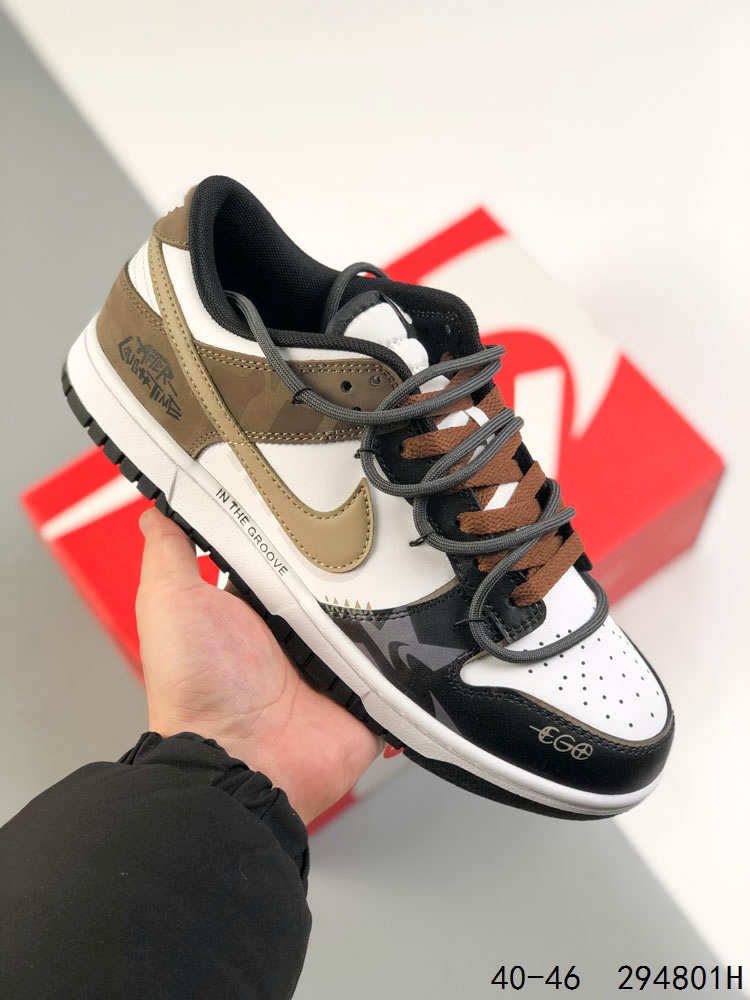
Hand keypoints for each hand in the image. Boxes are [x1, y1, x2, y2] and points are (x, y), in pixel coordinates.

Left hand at [136, 507, 381, 823]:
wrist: (238, 763)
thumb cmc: (196, 691)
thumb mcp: (171, 603)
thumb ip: (170, 553)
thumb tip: (157, 512)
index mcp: (254, 612)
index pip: (286, 557)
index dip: (299, 530)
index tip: (319, 495)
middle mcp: (295, 638)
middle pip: (337, 584)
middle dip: (354, 561)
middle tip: (371, 530)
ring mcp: (333, 668)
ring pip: (374, 618)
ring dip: (384, 601)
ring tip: (402, 569)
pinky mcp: (366, 697)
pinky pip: (401, 666)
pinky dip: (410, 651)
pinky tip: (419, 623)